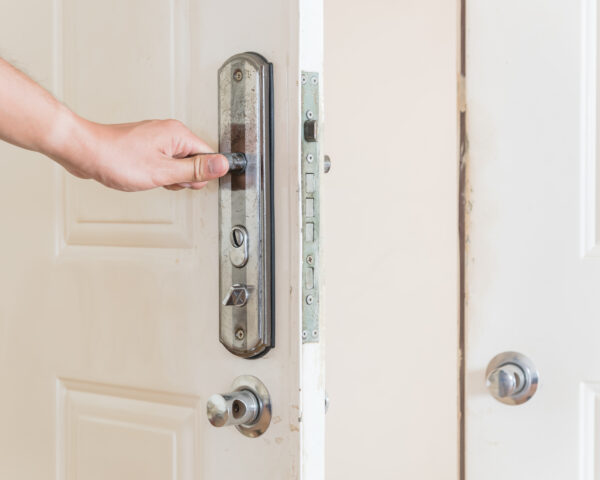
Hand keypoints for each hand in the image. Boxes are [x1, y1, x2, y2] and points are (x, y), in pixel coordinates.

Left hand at [47, 114, 228, 191]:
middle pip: (194, 160)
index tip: (185, 181)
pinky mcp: (146, 146)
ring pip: (178, 163)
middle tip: (164, 179)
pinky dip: (157, 173)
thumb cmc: (116, 158)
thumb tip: (223, 165)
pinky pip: (163, 162)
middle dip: (183, 176)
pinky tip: (144, 175)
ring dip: (169, 176)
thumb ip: (196, 169)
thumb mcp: (163, 171)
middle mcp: (169, 132)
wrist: (84, 152)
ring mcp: (157, 138)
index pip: (208, 155)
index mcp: (178, 134)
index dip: (201, 174)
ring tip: (150, 176)